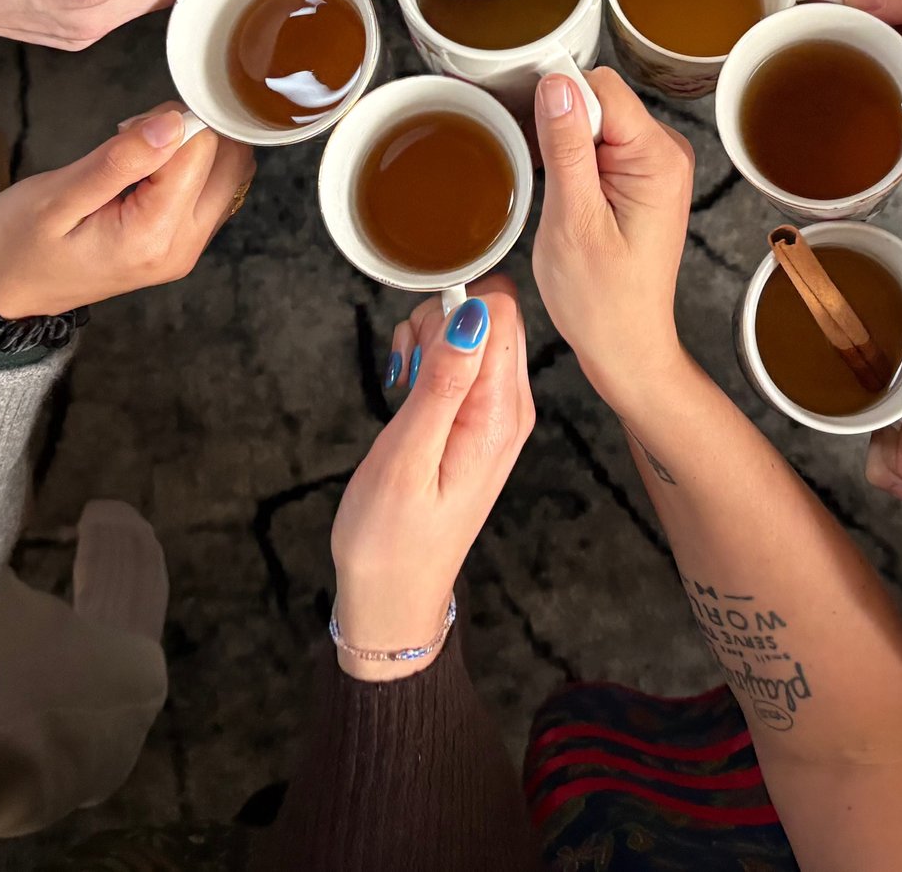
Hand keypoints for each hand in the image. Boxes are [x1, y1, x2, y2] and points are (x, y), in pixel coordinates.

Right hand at [0, 101, 251, 317]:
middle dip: (190, 131)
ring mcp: (186, 249)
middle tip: (133, 134)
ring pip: (227, 174)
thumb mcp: (57, 196)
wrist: (1, 290)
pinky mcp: (181, 243)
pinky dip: (192, 166)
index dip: (168, 123)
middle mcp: (182, 247)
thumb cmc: (16, 245)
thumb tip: (173, 122)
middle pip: (228, 162)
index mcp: (152, 236)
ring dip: (194, 147)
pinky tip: (150, 167)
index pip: (200, 151)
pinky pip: (212, 191)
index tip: (126, 129)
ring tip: (137, 151)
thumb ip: (120, 160)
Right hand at [334, 276, 534, 678]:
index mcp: (500, 414)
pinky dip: (430, 360)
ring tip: (404, 386)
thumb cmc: (390, 539)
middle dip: (439, 321)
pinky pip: (464, 359)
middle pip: (492, 313)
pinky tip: (409, 392)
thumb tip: (473, 315)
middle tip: (406, 373)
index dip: (452, 308)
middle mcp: (511, 408)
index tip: (417, 348)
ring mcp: (498, 413)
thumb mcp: (405, 458)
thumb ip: (441, 383)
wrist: (393, 594)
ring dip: (430, 341)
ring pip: (475, 331)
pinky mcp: (479, 419)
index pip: (502, 311)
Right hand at [529, 68, 696, 412]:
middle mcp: (664, 152)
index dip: (556, 96)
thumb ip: (566, 147)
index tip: (525, 123)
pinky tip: (561, 191)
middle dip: (558, 121)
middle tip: (535, 169)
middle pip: (598, 97)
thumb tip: (555, 83)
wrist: (626, 348)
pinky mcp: (640, 179)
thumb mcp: (572, 220)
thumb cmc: (601, 301)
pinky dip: (571, 158)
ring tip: (551, 189)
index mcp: (657, 157)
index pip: (601, 86)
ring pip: (595, 119)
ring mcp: (654, 165)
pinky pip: (599, 144)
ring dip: (562, 142)